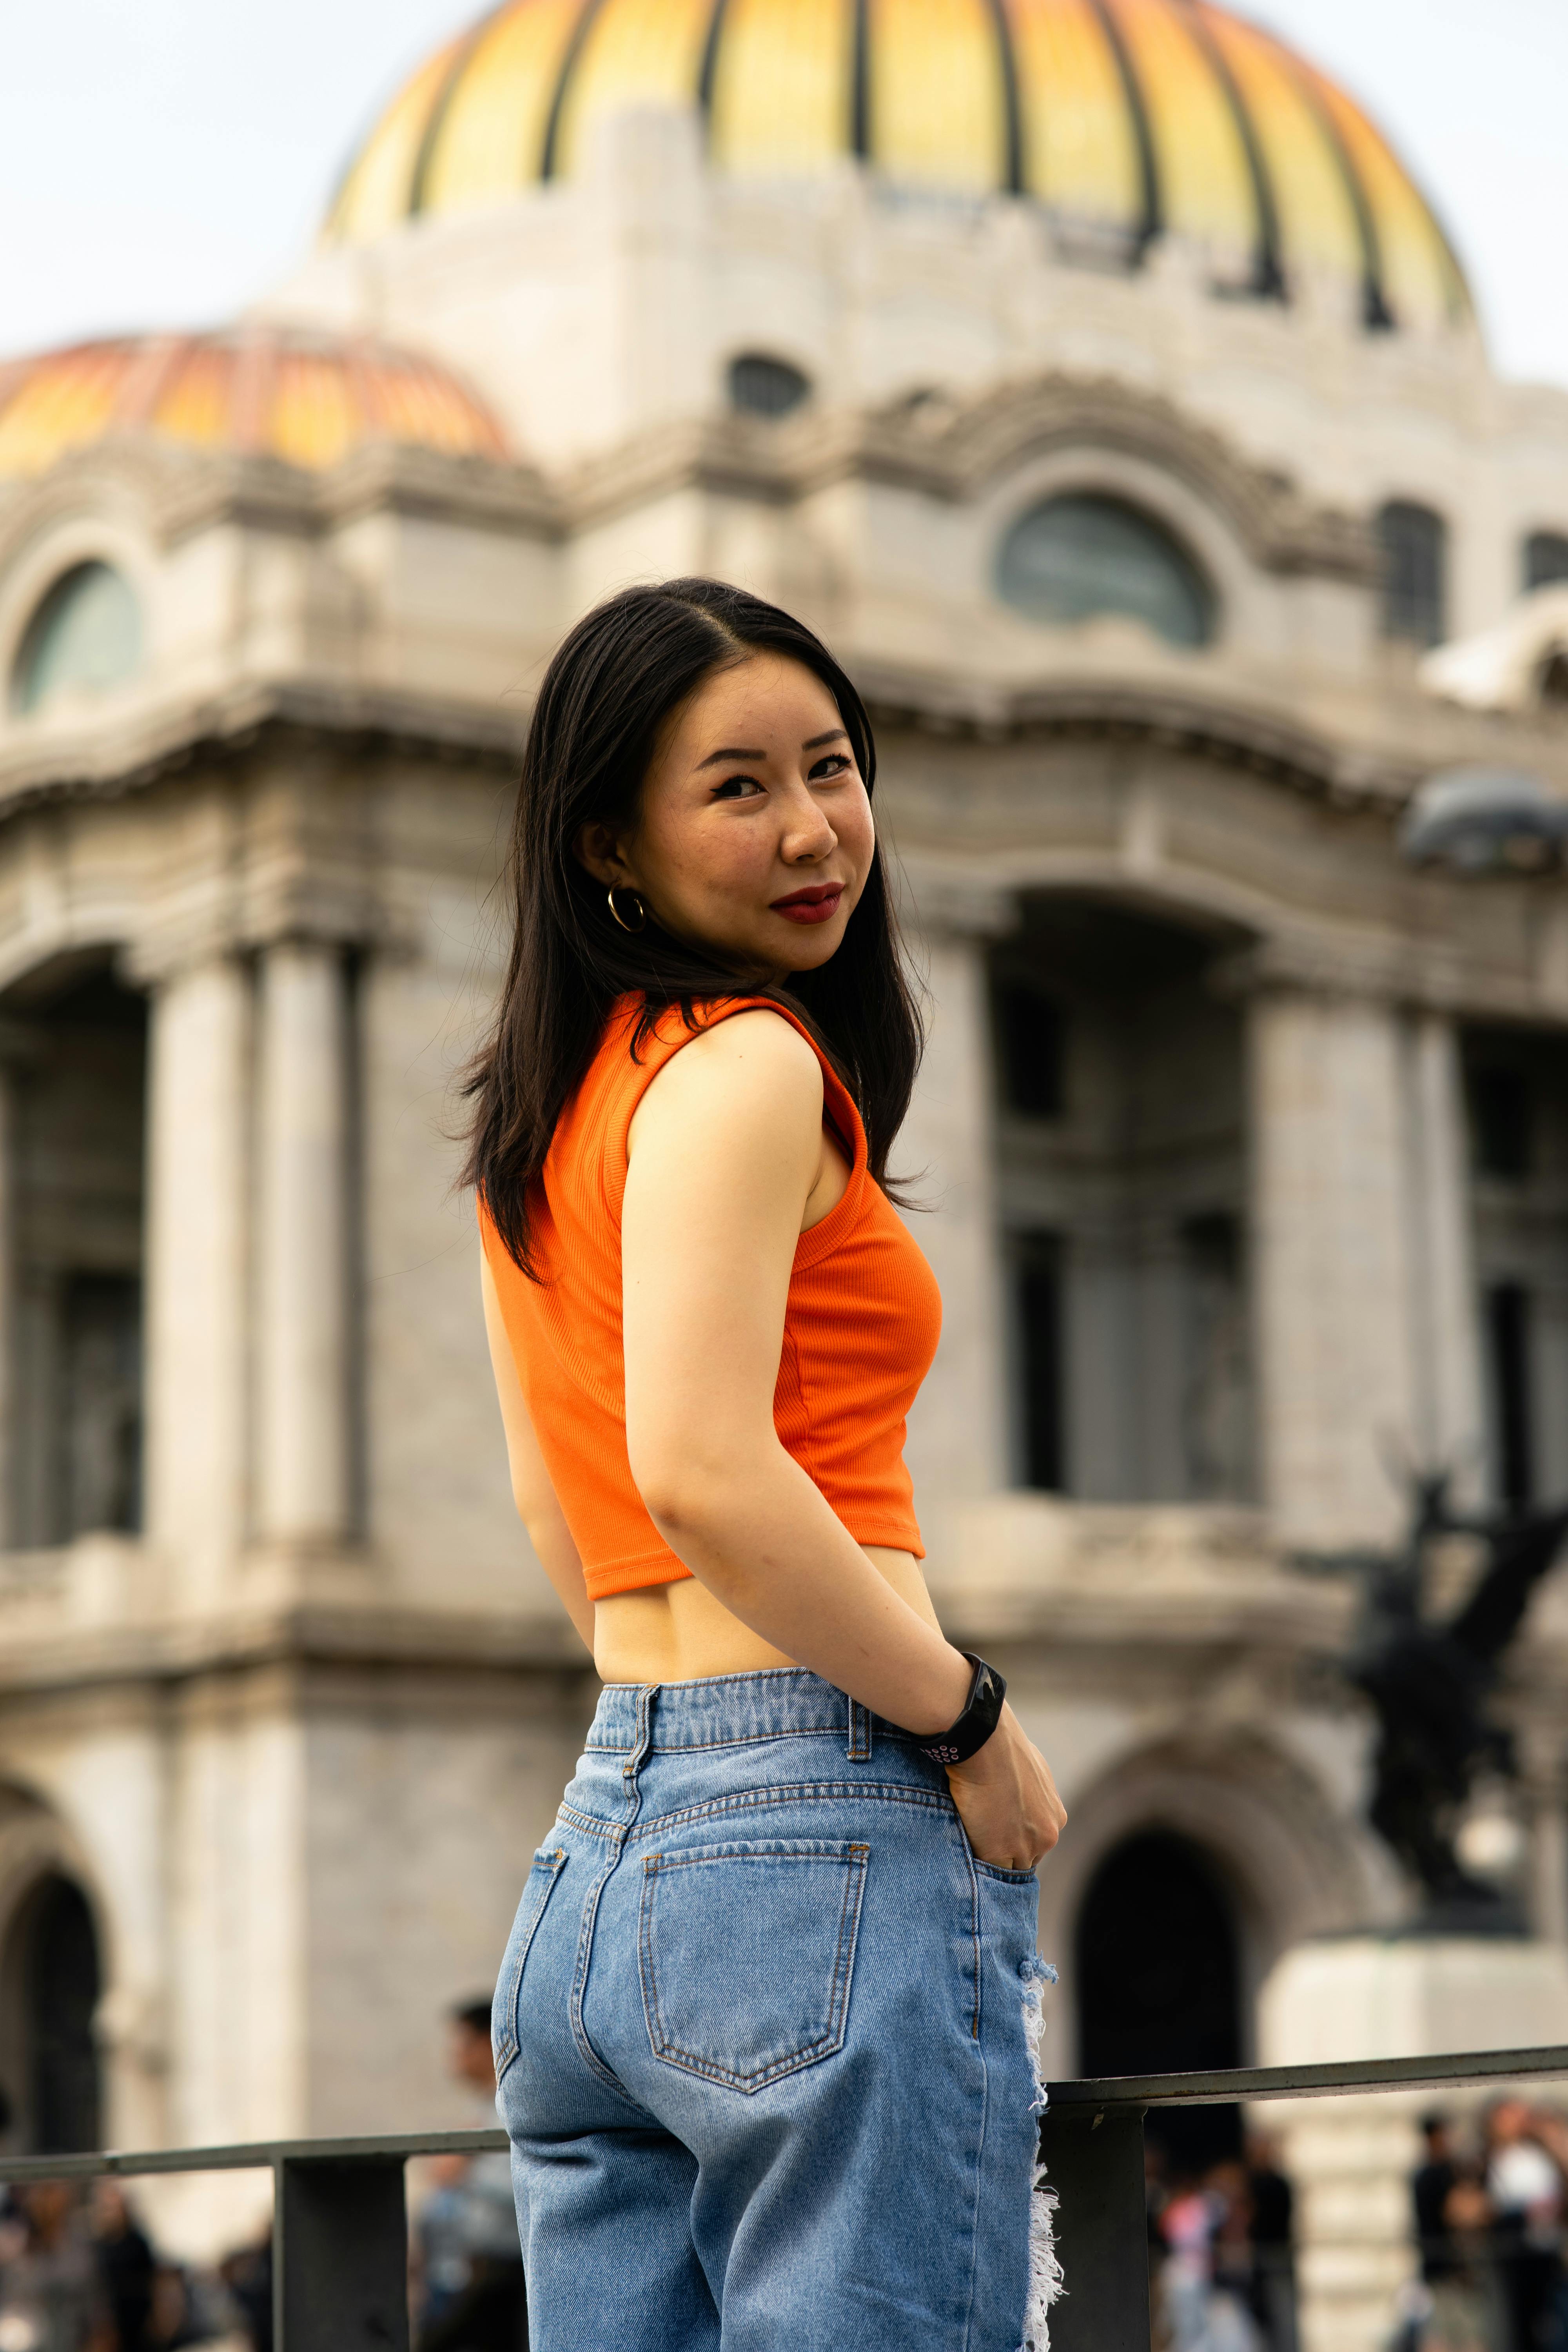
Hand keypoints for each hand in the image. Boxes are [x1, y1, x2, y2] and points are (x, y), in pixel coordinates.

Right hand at [946, 1704, 1065, 1871]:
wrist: (986, 1743)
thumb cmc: (1003, 1746)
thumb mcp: (1032, 1770)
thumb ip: (1032, 1793)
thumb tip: (1021, 1796)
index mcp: (1055, 1817)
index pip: (1036, 1843)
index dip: (1016, 1841)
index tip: (998, 1835)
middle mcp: (1046, 1836)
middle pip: (1025, 1860)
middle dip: (1007, 1854)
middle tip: (983, 1844)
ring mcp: (1024, 1847)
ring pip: (1007, 1868)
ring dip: (990, 1862)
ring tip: (970, 1850)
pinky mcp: (997, 1852)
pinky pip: (985, 1869)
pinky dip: (974, 1864)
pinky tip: (961, 1852)